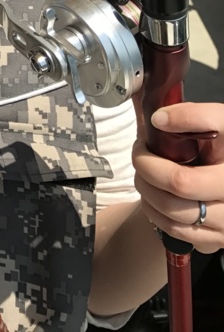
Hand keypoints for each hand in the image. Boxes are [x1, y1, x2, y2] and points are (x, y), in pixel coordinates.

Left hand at [133, 100, 223, 253]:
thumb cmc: (221, 153)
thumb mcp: (219, 127)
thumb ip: (193, 116)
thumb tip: (158, 119)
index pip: (213, 124)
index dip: (182, 120)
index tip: (158, 120)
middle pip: (180, 181)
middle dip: (147, 165)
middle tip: (140, 153)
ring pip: (173, 210)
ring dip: (146, 189)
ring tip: (144, 174)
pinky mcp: (218, 240)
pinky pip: (176, 230)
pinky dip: (154, 211)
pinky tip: (154, 195)